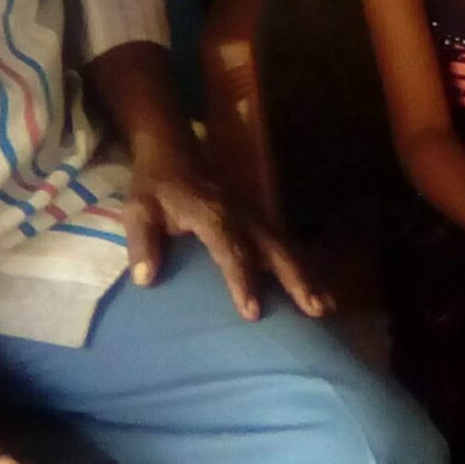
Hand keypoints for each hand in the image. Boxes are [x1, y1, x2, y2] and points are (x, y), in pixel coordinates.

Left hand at [124, 134, 329, 320]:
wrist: (174, 151)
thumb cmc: (155, 185)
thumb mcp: (138, 209)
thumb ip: (142, 242)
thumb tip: (146, 280)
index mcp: (212, 213)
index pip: (231, 248)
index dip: (242, 279)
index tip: (252, 312)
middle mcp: (242, 215)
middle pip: (274, 248)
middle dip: (296, 279)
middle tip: (315, 309)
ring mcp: (255, 216)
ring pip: (287, 247)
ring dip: (307, 276)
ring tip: (326, 307)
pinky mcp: (260, 220)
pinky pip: (285, 245)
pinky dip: (302, 267)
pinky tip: (315, 290)